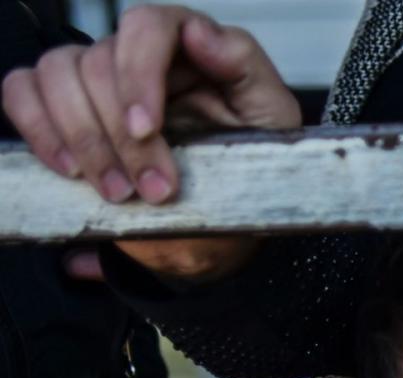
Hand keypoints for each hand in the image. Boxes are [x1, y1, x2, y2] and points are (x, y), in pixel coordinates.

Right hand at [1, 6, 298, 281]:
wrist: (223, 221)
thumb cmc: (251, 163)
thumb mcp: (272, 120)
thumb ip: (246, 69)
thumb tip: (203, 34)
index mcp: (187, 44)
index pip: (147, 25)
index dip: (138, 73)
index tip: (147, 129)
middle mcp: (136, 53)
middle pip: (98, 62)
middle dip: (121, 136)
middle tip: (154, 191)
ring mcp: (93, 76)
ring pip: (56, 76)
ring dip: (84, 141)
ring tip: (120, 193)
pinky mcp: (62, 106)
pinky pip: (21, 92)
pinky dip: (38, 129)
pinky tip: (71, 170)